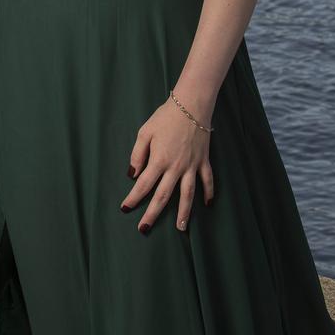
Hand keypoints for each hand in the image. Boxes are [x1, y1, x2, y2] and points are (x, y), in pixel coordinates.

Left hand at [120, 98, 213, 232]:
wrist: (191, 106)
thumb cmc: (165, 117)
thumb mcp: (144, 132)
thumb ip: (137, 154)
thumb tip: (133, 174)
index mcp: (159, 160)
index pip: (143, 185)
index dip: (133, 198)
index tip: (125, 208)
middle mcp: (176, 168)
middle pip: (163, 196)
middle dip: (152, 214)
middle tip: (144, 229)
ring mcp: (192, 166)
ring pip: (188, 195)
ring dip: (184, 213)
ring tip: (181, 229)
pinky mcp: (204, 161)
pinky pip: (207, 181)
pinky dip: (208, 193)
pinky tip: (207, 204)